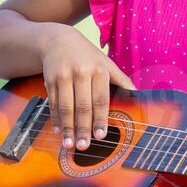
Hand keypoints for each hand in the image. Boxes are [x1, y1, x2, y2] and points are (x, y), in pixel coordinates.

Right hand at [39, 26, 134, 151]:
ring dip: (67, 128)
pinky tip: (58, 131)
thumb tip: (137, 94)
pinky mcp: (50, 80)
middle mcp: (81, 73)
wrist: (58, 40)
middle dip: (82, 128)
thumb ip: (121, 79)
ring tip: (69, 144)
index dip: (100, 118)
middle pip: (82, 106)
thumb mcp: (106, 62)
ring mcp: (63, 76)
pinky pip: (53, 103)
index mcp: (99, 70)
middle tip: (83, 146)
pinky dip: (55, 118)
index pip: (100, 99)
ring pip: (66, 107)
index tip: (100, 135)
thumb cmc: (87, 55)